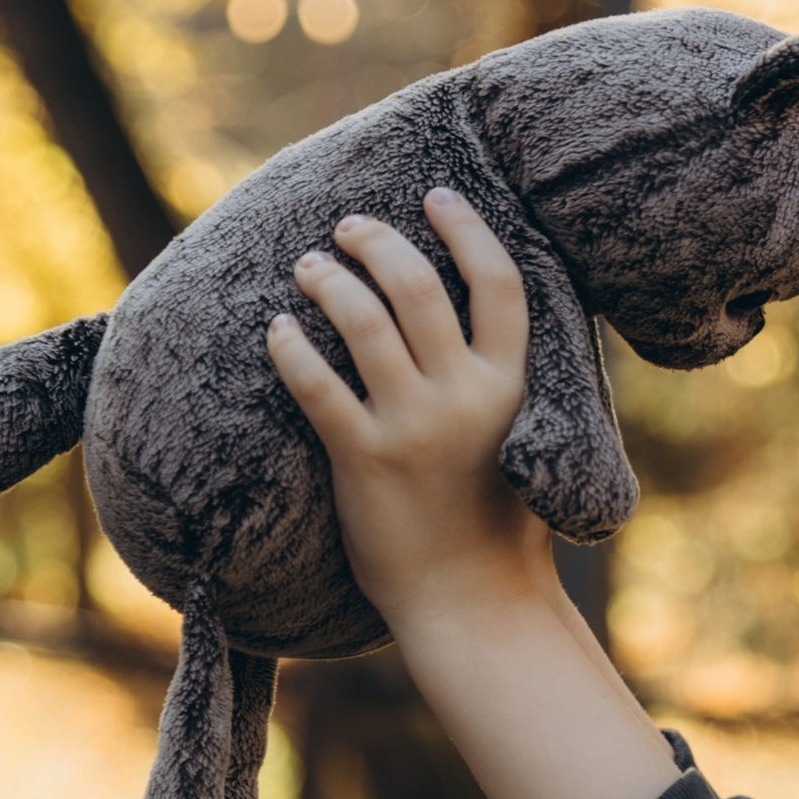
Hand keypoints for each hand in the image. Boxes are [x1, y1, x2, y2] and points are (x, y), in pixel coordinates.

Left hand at [266, 189, 534, 635]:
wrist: (473, 602)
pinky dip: (290, 347)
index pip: (498, 283)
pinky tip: (276, 330)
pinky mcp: (364, 460)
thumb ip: (502, 381)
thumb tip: (475, 314)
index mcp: (513, 388)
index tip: (436, 197)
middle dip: (378, 242)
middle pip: (418, 286)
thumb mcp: (522, 440)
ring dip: (328, 281)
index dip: (466, 230)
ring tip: (308, 267)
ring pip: (363, 322)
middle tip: (350, 227)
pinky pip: (315, 384)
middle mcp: (465, 398)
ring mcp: (413, 427)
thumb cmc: (496, 525)